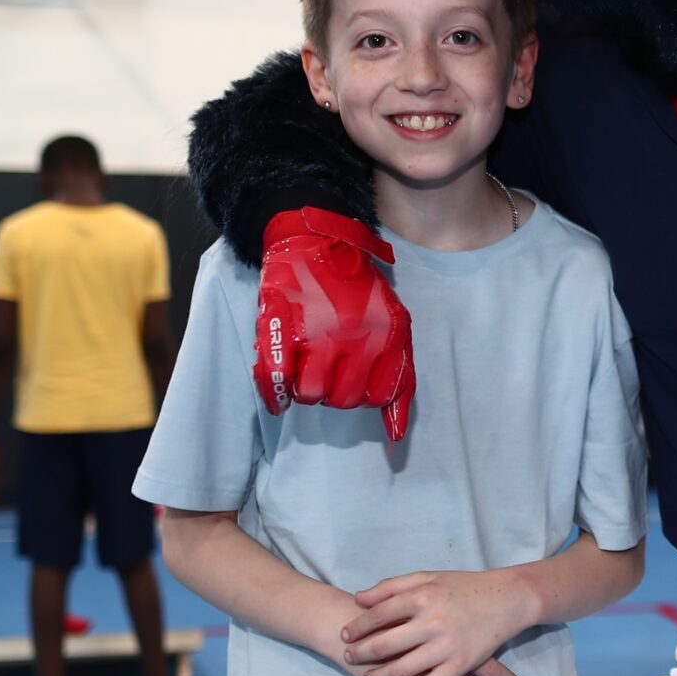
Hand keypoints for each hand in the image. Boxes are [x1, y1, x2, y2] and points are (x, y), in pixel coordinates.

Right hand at [253, 207, 415, 437]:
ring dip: (307, 390)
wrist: (315, 239)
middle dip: (335, 392)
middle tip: (328, 369)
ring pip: (311, 394)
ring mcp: (316, 329)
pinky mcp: (280, 324)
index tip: (356, 377)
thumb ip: (400, 378)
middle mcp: (354, 333)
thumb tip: (396, 436)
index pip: (379, 396)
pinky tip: (280, 395)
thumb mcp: (395, 324)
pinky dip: (275, 393)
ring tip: (307, 367)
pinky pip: (276, 378)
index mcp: (387, 332)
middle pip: (344, 400)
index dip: (365, 393)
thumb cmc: (357, 289)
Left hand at [341, 571, 534, 675]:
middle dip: (360, 654)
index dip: (357, 627)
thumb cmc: (464, 586)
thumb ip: (393, 586)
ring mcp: (447, 646)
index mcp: (422, 596)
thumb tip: (359, 599)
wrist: (507, 599)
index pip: (378, 615)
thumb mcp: (428, 576)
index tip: (345, 635)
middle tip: (348, 658)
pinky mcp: (460, 665)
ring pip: (402, 670)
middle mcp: (432, 621)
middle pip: (384, 644)